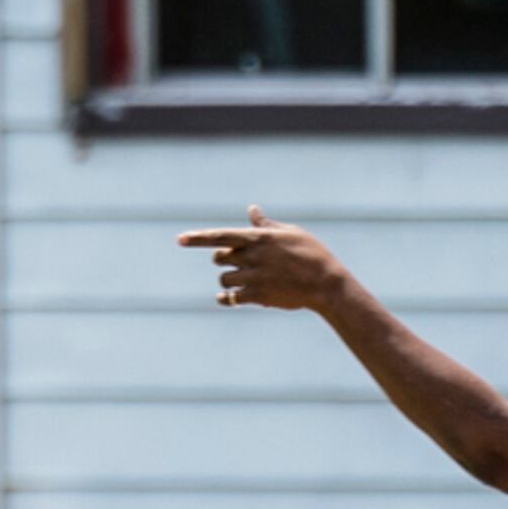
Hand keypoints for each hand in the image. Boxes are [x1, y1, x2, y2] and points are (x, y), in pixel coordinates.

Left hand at [178, 207, 351, 312]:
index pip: (220, 235)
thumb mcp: (291, 233)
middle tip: (240, 262)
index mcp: (258, 238)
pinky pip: (230, 298)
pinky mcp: (257, 296)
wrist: (327, 284)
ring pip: (224, 278)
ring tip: (247, 280)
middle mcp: (252, 257)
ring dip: (230, 279)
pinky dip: (226, 298)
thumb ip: (265, 225)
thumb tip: (251, 210)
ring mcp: (254, 277)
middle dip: (224, 259)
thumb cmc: (312, 254)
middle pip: (219, 257)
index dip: (198, 238)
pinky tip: (226, 298)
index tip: (180, 240)